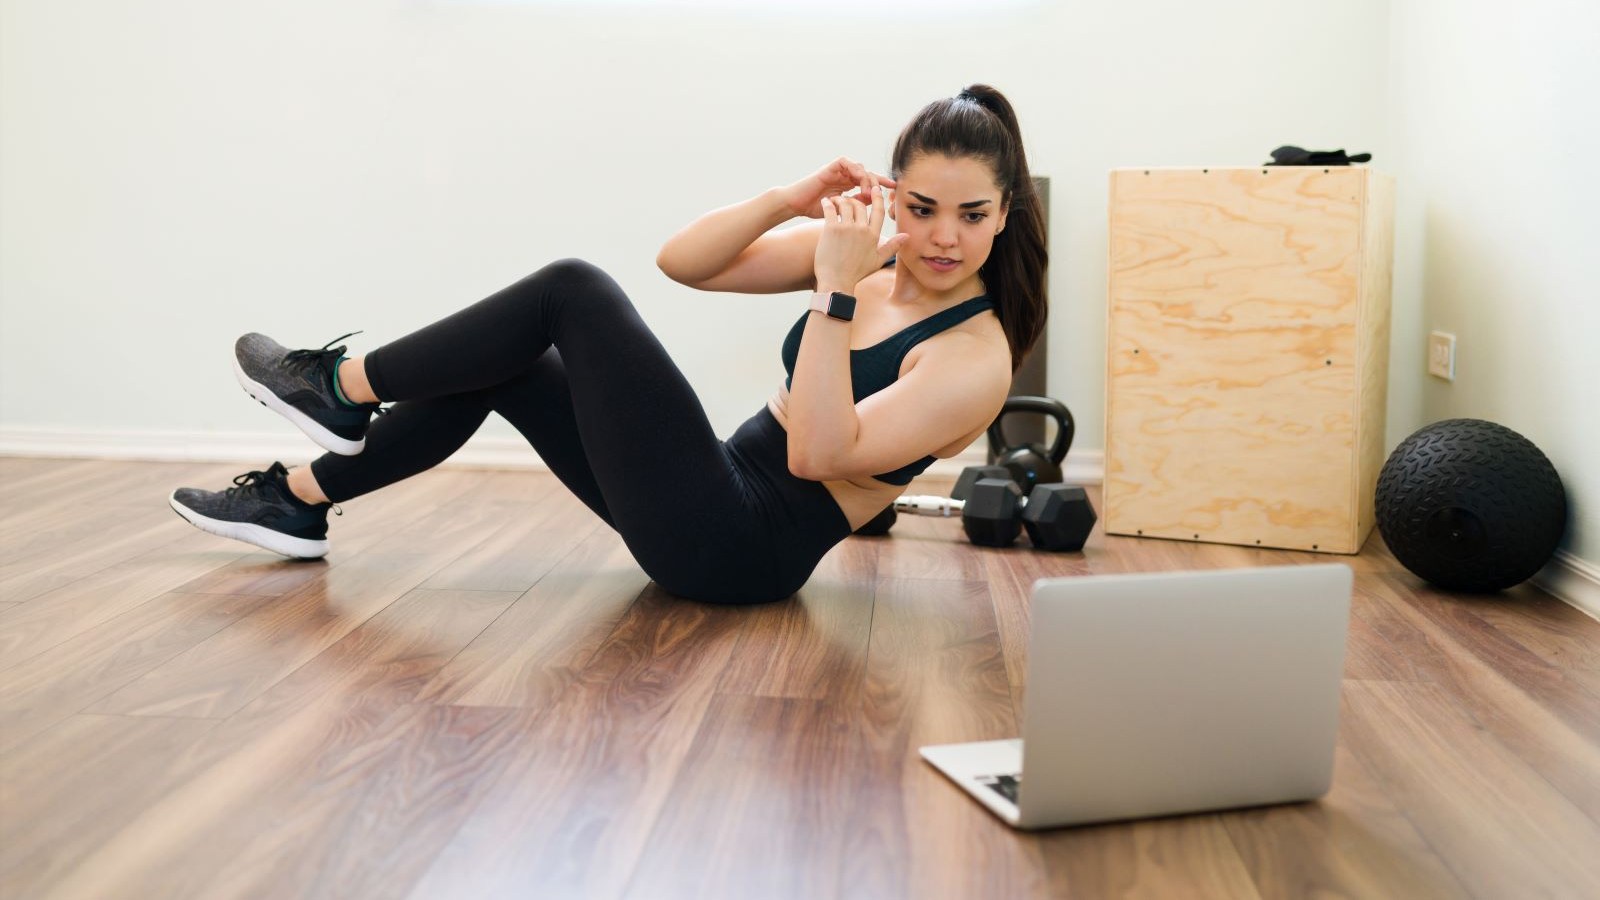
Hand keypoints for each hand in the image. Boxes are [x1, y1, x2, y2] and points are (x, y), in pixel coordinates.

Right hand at [780, 157, 897, 218]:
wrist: (795, 205)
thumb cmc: (814, 210)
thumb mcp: (840, 211)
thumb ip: (855, 207)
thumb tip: (873, 207)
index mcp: (848, 187)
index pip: (869, 184)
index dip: (882, 186)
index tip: (894, 191)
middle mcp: (844, 177)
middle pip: (868, 174)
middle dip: (879, 180)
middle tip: (887, 189)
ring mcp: (837, 172)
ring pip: (860, 168)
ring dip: (867, 178)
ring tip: (869, 191)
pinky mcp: (830, 168)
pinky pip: (847, 162)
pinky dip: (855, 169)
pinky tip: (860, 181)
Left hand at [813, 173, 909, 294]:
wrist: (836, 281)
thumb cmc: (856, 272)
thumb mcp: (878, 260)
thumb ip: (892, 246)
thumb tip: (907, 236)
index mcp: (873, 235)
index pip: (878, 210)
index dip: (877, 197)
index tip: (875, 188)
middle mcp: (862, 230)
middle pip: (860, 204)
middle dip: (854, 199)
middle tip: (847, 200)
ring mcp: (847, 229)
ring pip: (845, 203)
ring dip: (840, 199)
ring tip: (834, 200)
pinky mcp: (832, 229)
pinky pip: (830, 209)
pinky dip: (827, 203)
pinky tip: (825, 202)